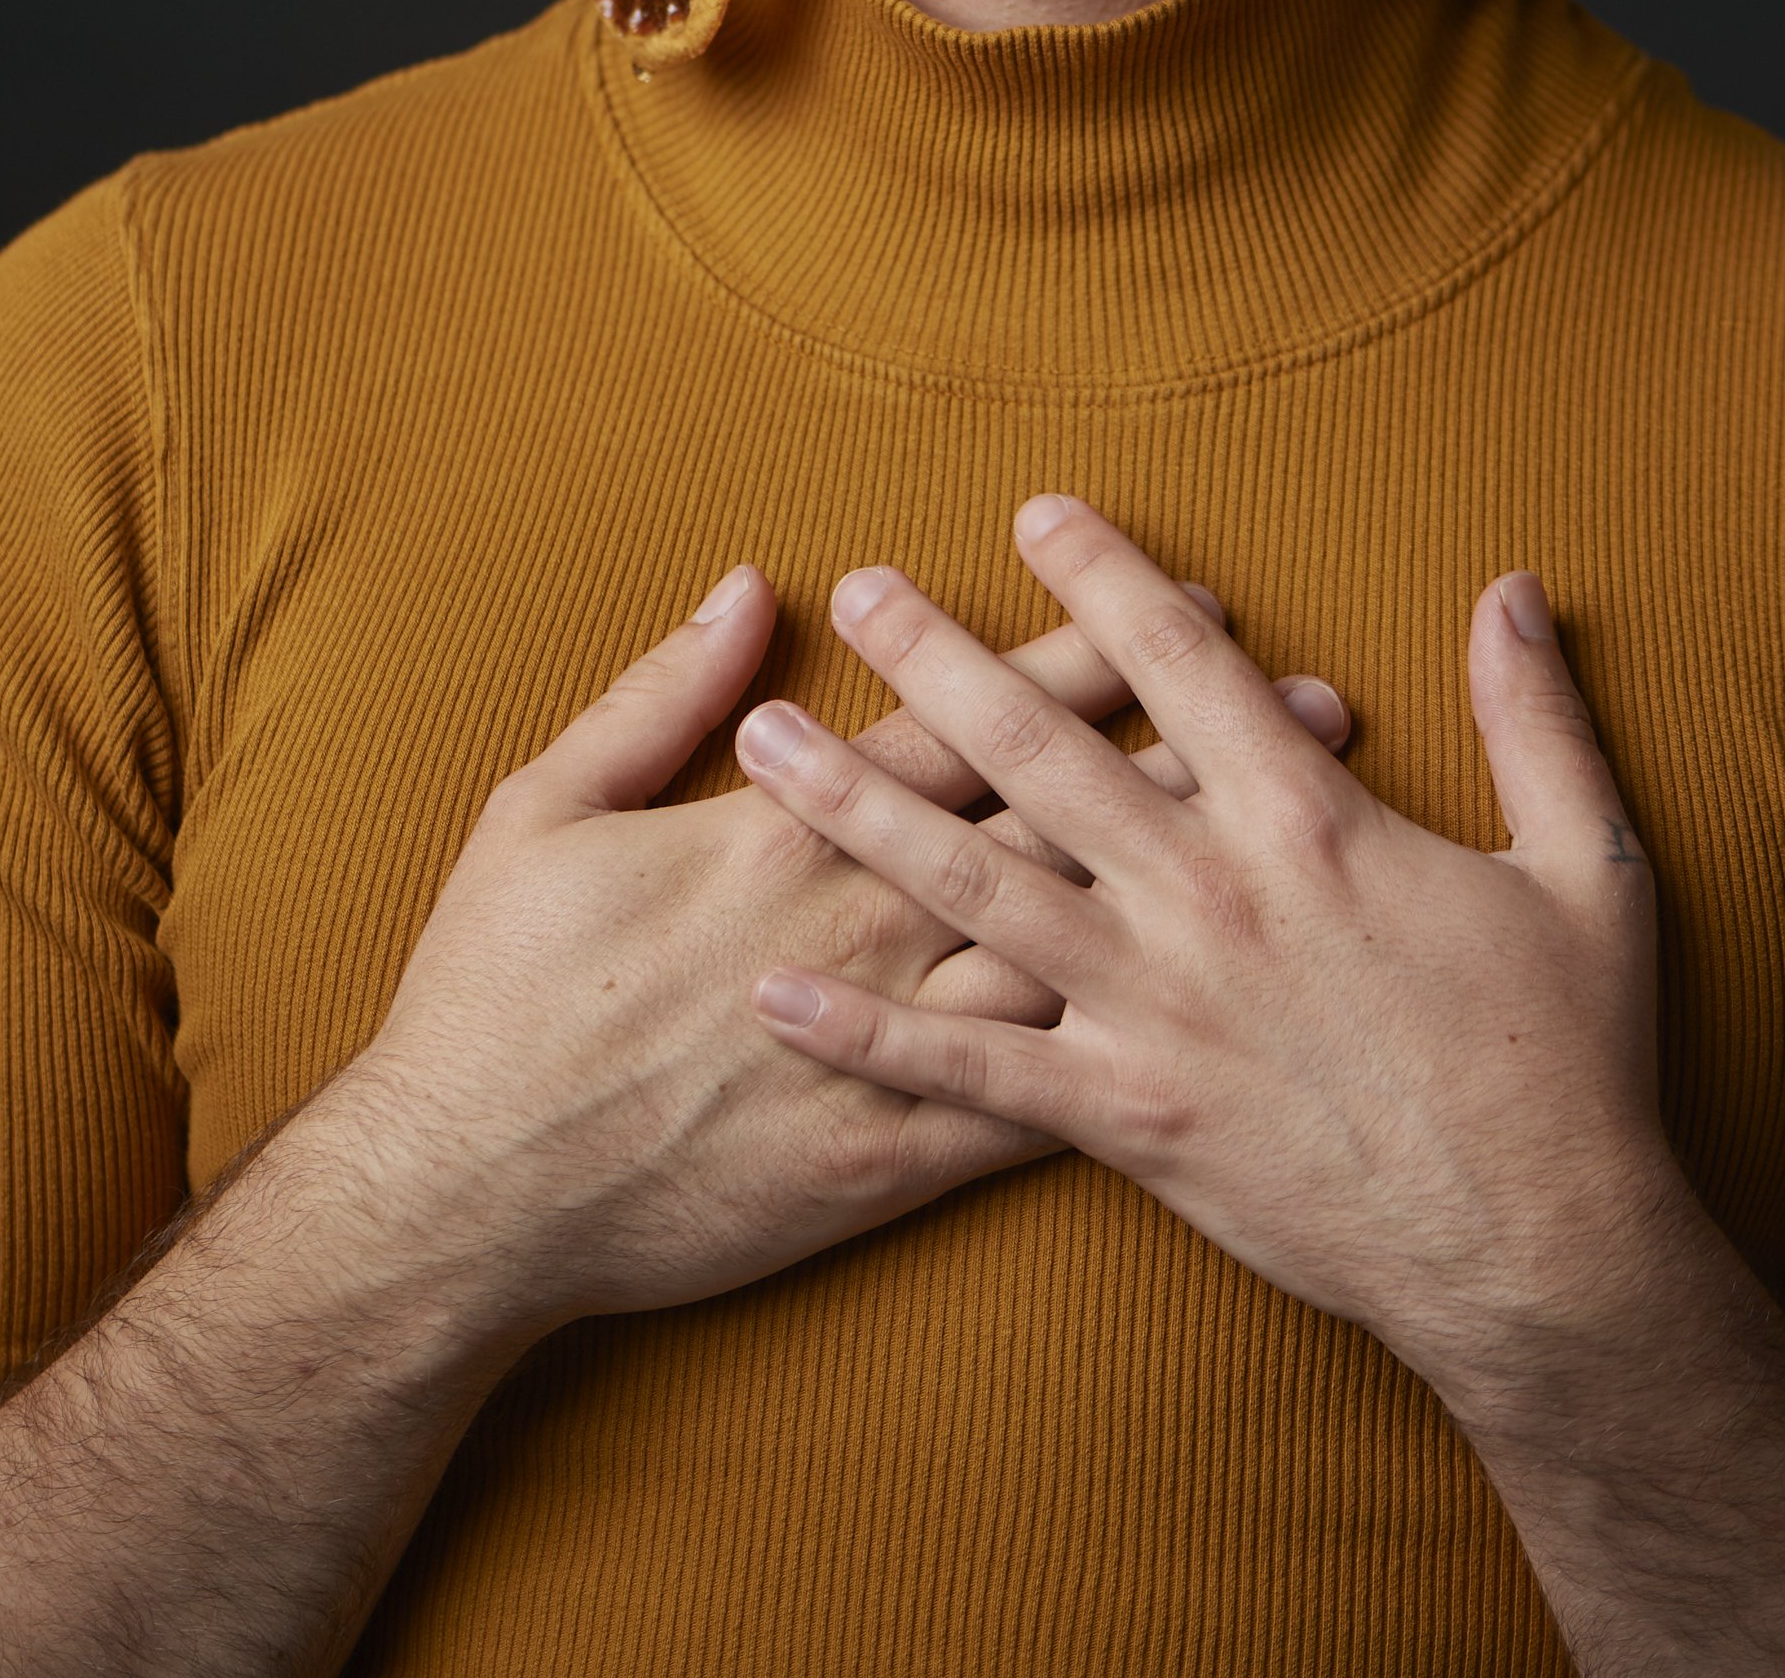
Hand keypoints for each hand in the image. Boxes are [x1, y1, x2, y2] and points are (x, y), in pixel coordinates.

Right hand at [350, 558, 1349, 1344]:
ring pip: (1077, 949)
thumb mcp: (543, 805)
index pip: (970, 720)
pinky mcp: (888, 1162)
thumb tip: (745, 592)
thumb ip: (657, 695)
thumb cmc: (496, 991)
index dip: (1087, 658)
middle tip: (1318, 706)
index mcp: (787, 830)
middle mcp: (861, 923)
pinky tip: (1231, 1035)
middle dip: (1196, 755)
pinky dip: (1130, 1063)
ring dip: (1199, 892)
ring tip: (1313, 849)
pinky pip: (1030, 1111)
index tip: (1188, 607)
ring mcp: (884, 1048)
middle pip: (1060, 820)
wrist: (467, 1193)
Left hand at [733, 498, 1671, 1398]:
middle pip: (1040, 753)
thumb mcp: (1586, 869)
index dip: (1103, 578)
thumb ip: (1536, 719)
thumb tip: (1511, 586)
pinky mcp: (1127, 1118)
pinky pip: (970, 1072)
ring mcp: (1154, 1010)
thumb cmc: (1568, 1063)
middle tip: (860, 590)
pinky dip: (868, 1034)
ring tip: (766, 744)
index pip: (1180, 667)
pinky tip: (778, 992)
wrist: (1543, 1259)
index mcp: (1307, 823)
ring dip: (861, 810)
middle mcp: (1208, 897)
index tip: (1033, 511)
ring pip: (974, 888)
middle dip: (938, 662)